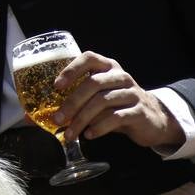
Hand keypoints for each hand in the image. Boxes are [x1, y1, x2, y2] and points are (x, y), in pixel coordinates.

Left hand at [53, 51, 184, 148]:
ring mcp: (133, 94)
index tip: (56, 86)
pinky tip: (90, 135)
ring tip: (71, 133)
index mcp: (109, 67)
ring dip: (83, 119)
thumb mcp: (100, 98)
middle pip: (93, 84)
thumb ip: (78, 101)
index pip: (89, 59)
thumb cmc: (119, 107)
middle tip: (58, 120)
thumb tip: (41, 116)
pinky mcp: (140, 112)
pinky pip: (117, 118)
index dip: (71, 69)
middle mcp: (121, 77)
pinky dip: (100, 127)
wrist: (153, 120)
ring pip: (103, 102)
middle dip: (72, 103)